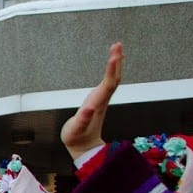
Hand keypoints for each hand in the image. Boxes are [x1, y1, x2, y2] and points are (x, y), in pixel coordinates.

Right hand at [61, 42, 122, 160]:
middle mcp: (102, 99)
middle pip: (113, 78)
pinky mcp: (99, 98)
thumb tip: (89, 107)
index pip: (108, 84)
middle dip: (116, 61)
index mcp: (97, 104)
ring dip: (115, 63)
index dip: (111, 70)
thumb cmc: (77, 137)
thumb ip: (82, 120)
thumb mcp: (76, 130)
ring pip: (113, 79)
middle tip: (117, 45)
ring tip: (116, 48)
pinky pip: (109, 81)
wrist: (85, 146)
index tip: (113, 56)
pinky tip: (112, 61)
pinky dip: (111, 69)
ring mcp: (102, 98)